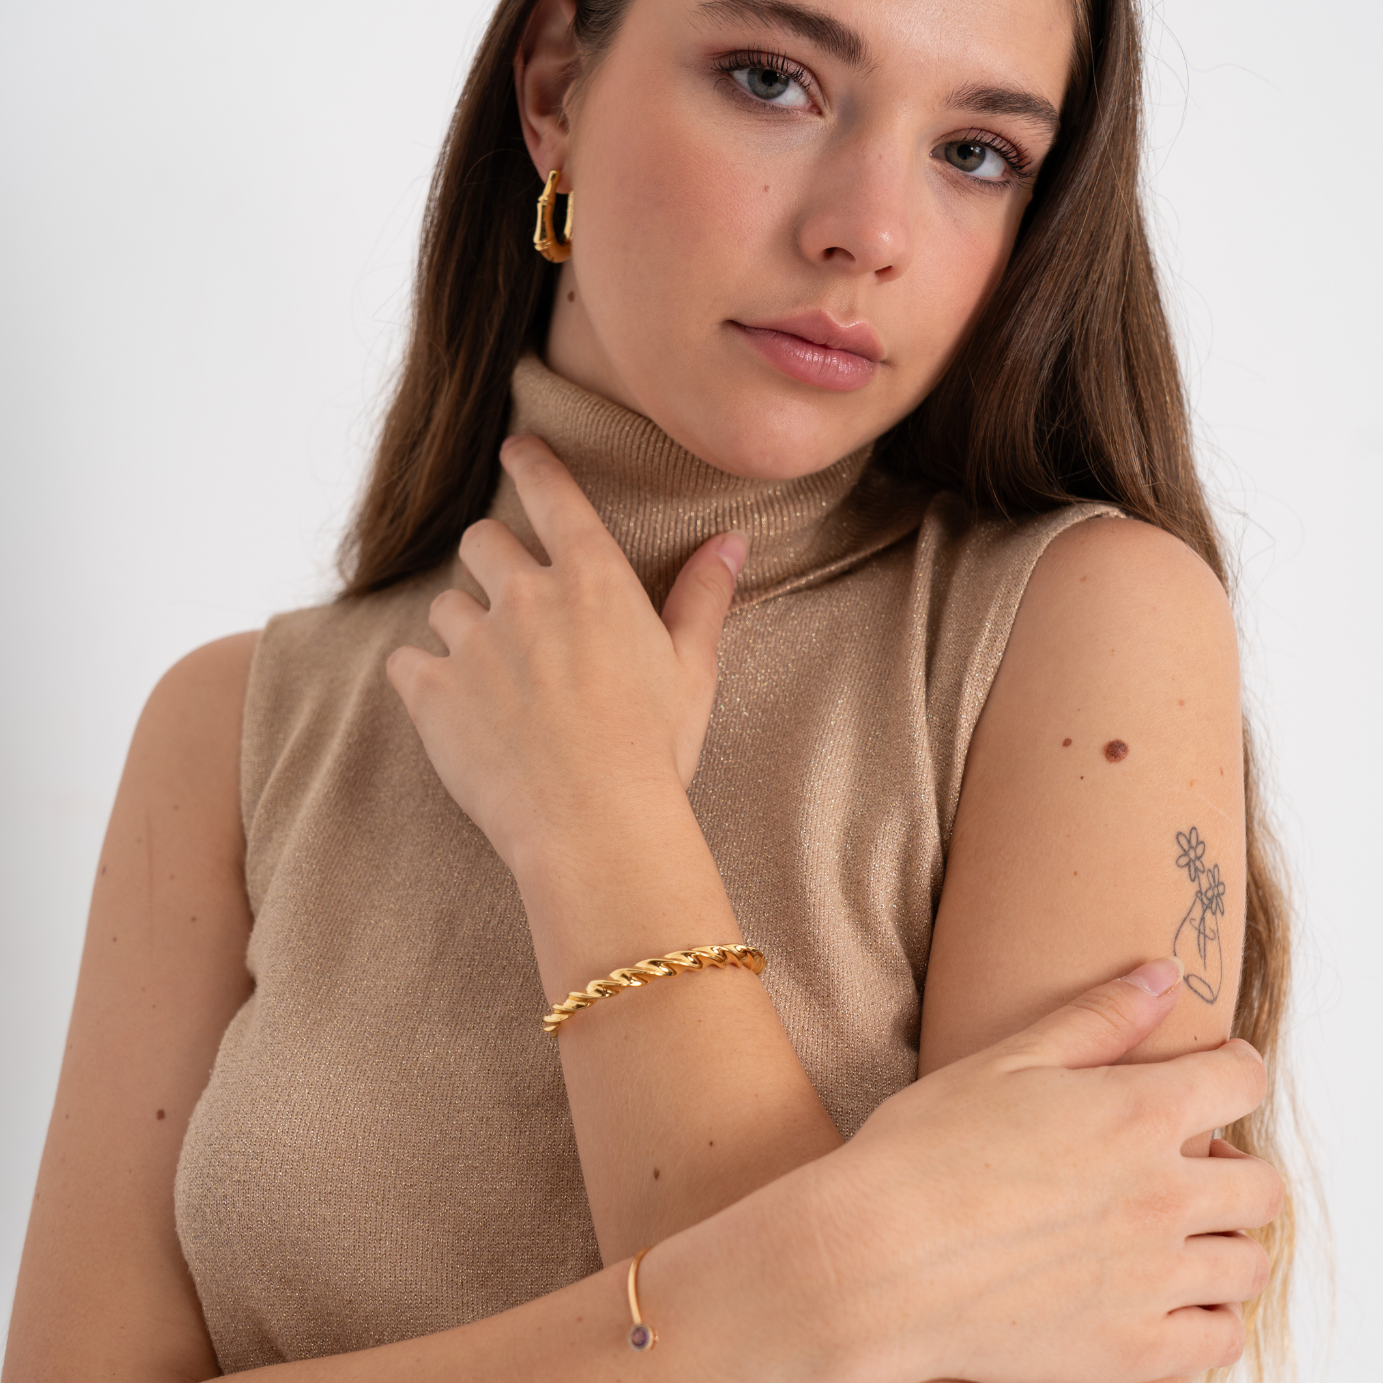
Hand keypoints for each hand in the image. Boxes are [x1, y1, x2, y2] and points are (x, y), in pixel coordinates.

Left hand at [386, 434, 747, 871]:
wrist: (595, 826)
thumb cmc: (654, 749)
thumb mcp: (692, 669)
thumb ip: (703, 596)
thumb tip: (732, 541)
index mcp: (592, 579)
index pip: (551, 493)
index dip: (531, 463)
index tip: (517, 450)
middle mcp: (525, 594)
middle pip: (484, 541)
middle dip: (493, 560)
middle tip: (512, 600)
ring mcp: (472, 641)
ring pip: (445, 603)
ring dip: (463, 626)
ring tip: (493, 673)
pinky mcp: (432, 692)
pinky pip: (407, 660)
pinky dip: (423, 675)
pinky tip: (449, 704)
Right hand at [658, 958, 1281, 1382]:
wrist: (875, 1261)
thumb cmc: (925, 1152)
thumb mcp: (1006, 1062)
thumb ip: (1096, 1019)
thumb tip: (1164, 975)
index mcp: (1138, 1115)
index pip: (1239, 1081)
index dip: (1236, 1067)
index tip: (1219, 1071)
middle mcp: (1163, 1199)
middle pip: (1262, 1185)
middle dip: (1236, 1163)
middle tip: (1189, 1159)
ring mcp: (1154, 1282)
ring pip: (1250, 1265)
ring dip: (1228, 1239)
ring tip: (1179, 1228)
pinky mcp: (1133, 1353)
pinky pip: (1219, 1339)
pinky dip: (1212, 1314)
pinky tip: (1170, 1293)